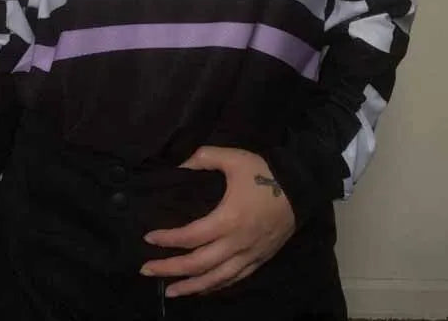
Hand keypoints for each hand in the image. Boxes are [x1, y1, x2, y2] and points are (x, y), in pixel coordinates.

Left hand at [139, 145, 295, 297]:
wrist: (301, 187)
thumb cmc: (264, 171)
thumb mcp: (233, 158)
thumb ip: (204, 157)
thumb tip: (179, 163)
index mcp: (228, 219)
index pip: (191, 236)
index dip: (167, 239)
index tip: (148, 238)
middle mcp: (237, 243)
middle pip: (198, 264)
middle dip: (170, 269)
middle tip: (146, 270)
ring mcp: (249, 255)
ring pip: (216, 279)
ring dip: (190, 287)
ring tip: (169, 291)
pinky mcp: (259, 259)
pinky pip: (234, 279)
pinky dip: (215, 286)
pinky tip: (201, 288)